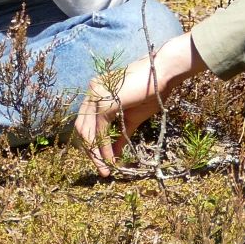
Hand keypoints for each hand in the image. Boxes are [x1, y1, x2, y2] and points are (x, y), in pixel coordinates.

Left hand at [76, 32, 199, 173]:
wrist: (162, 74)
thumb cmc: (150, 92)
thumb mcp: (131, 118)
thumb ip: (120, 134)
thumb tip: (114, 155)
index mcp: (96, 93)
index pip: (86, 121)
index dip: (92, 142)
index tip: (101, 159)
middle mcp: (91, 93)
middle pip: (82, 128)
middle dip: (90, 150)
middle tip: (102, 168)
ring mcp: (95, 97)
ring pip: (88, 132)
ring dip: (96, 153)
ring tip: (105, 169)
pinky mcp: (103, 104)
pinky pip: (100, 132)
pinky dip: (104, 148)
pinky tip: (111, 159)